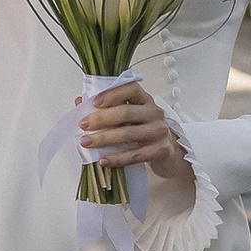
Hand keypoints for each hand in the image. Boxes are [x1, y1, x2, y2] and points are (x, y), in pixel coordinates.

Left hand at [80, 77, 196, 213]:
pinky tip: (103, 161)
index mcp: (145, 100)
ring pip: (129, 134)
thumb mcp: (129, 117)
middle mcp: (154, 112)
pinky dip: (117, 158)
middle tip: (83, 124)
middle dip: (101, 118)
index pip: (131, 89)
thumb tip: (80, 100)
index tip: (94, 102)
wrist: (170, 154)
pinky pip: (135, 155)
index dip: (112, 94)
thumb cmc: (144, 132)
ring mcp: (159, 131)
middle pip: (126, 112)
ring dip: (104, 138)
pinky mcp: (161, 150)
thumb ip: (107, 108)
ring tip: (86, 142)